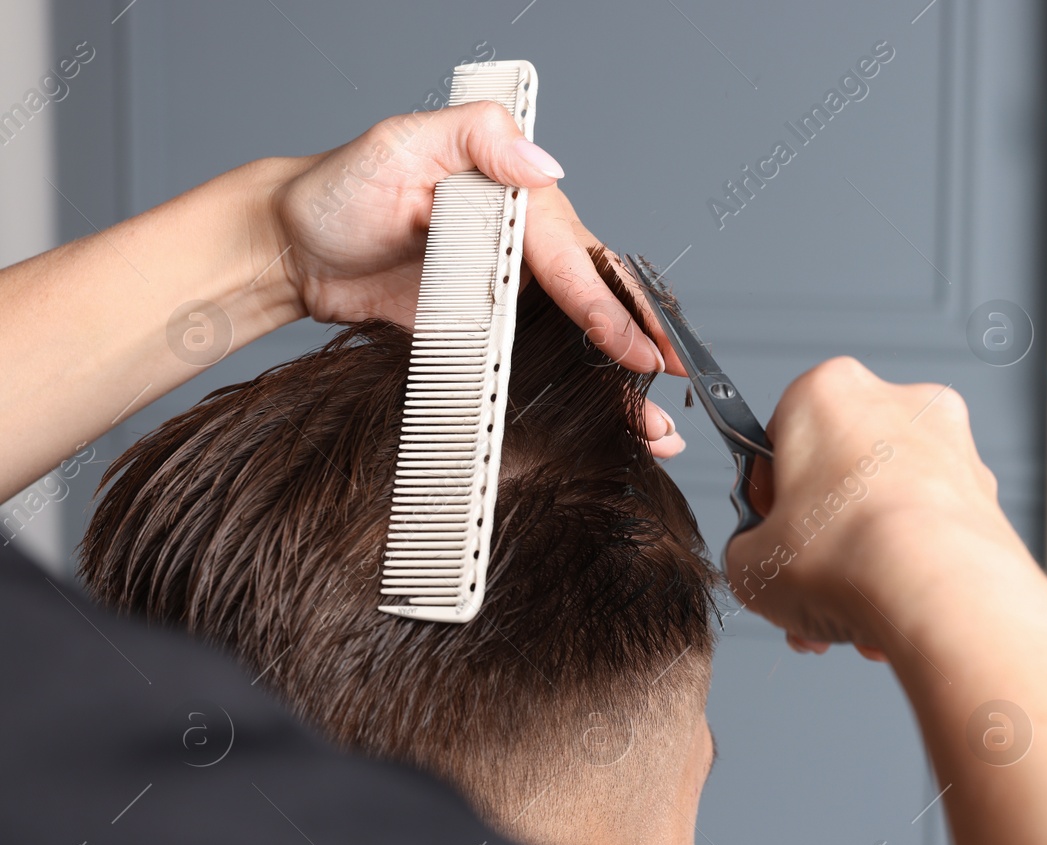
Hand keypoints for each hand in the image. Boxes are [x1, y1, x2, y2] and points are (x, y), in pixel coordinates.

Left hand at [269, 101, 684, 455]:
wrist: (293, 248)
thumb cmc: (338, 189)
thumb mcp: (399, 142)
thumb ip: (474, 138)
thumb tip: (543, 165)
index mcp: (512, 196)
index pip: (571, 255)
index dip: (606, 304)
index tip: (634, 346)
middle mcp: (522, 240)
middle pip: (596, 293)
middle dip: (639, 340)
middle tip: (673, 379)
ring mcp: (510, 286)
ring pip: (583, 331)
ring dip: (622, 376)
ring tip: (654, 423)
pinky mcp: (491, 325)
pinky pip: (547, 355)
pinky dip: (583, 386)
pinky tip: (612, 416)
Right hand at [726, 357, 1033, 656]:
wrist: (939, 595)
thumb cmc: (849, 558)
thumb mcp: (749, 564)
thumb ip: (747, 550)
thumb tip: (759, 562)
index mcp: (827, 391)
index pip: (779, 435)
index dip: (768, 494)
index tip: (767, 529)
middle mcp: (896, 402)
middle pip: (840, 472)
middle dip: (822, 534)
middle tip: (805, 578)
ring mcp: (950, 445)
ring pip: (888, 504)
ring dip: (864, 560)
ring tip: (845, 615)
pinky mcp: (985, 493)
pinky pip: (930, 530)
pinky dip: (909, 569)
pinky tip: (888, 614)